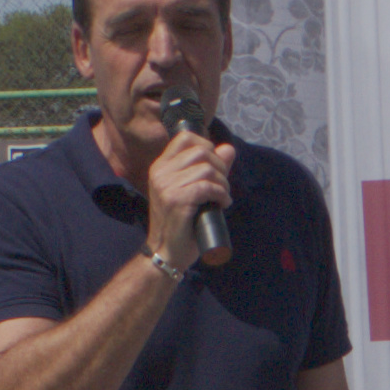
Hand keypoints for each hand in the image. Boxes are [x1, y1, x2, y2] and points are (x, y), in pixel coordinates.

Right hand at [145, 110, 232, 270]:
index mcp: (161, 166)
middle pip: (201, 151)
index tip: (215, 166)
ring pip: (207, 169)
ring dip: (223, 183)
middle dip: (220, 167)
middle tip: (222, 186)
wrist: (166, 252)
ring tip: (222, 197)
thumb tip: (228, 148)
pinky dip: (221, 195)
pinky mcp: (177, 200)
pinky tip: (222, 205)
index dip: (207, 146)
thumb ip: (210, 169)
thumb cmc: (181, 223)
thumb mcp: (194, 191)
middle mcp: (160, 172)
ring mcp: (166, 186)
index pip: (185, 137)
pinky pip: (207, 186)